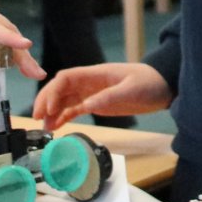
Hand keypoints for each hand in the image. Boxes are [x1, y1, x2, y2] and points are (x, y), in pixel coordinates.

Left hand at [0, 0, 44, 80]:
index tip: (27, 45)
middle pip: (7, 33)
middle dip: (24, 55)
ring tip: (32, 71)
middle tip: (37, 74)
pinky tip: (18, 59)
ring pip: (10, 30)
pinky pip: (5, 28)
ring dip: (22, 51)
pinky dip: (13, 43)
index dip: (8, 38)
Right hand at [32, 62, 170, 129]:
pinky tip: (56, 126)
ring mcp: (92, 93)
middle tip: (37, 118)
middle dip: (46, 101)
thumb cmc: (149, 83)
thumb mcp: (131, 90)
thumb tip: (86, 105)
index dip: (53, 91)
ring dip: (53, 112)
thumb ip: (110, 96)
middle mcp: (89, 82)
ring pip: (65, 100)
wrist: (163, 87)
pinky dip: (64, 117)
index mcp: (95, 74)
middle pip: (60, 88)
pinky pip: (75, 109)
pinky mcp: (97, 103)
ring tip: (45, 128)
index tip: (47, 108)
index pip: (66, 78)